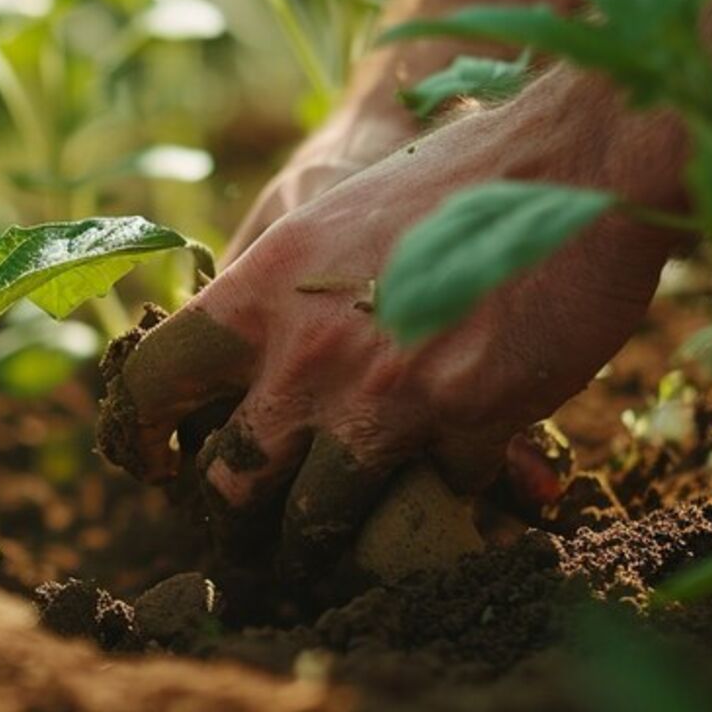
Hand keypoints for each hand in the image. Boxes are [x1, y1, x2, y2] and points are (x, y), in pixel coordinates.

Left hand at [102, 74, 680, 579]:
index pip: (152, 381)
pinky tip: (456, 477)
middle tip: (251, 530)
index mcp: (258, 291)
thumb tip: (234, 370)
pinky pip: (436, 495)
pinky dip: (444, 495)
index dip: (138, 434)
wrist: (573, 160)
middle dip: (237, 519)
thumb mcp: (325, 220)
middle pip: (230, 480)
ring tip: (333, 551)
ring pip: (318, 519)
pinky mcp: (467, 421)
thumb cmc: (444, 184)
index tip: (154, 464)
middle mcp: (306, 352)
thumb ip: (271, 298)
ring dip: (325, 542)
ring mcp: (385, 394)